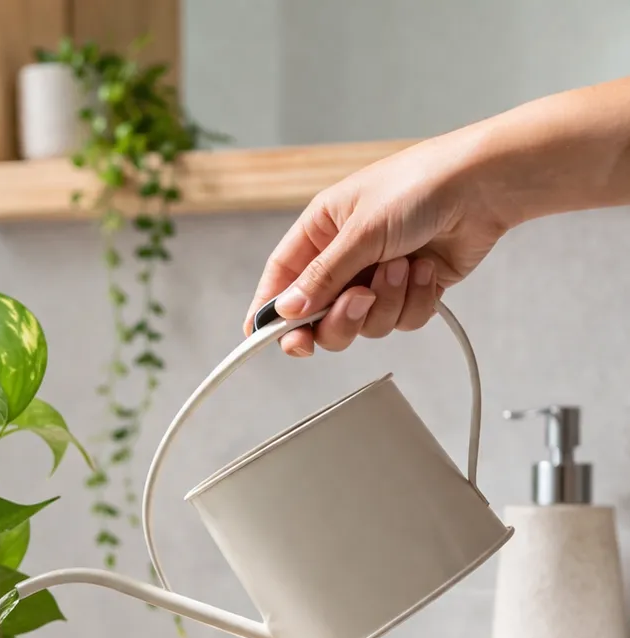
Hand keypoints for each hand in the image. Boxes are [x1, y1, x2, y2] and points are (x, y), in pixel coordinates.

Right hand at [245, 131, 512, 355]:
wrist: (485, 185)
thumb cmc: (420, 185)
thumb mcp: (360, 231)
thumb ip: (322, 277)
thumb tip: (287, 311)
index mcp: (320, 233)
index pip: (281, 281)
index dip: (270, 313)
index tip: (263, 340)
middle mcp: (345, 258)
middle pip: (320, 318)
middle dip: (341, 317)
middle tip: (358, 300)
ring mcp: (378, 277)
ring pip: (364, 325)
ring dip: (387, 302)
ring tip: (405, 266)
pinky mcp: (412, 291)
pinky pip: (401, 321)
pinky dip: (415, 300)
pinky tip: (426, 268)